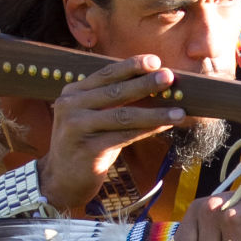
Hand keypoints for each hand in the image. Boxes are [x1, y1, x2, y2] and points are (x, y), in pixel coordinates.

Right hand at [37, 55, 182, 210]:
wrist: (60, 180)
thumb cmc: (85, 145)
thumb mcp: (92, 117)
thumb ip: (111, 101)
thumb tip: (150, 84)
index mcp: (73, 93)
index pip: (105, 74)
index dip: (131, 66)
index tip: (154, 61)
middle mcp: (71, 106)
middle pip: (115, 91)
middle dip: (145, 83)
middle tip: (169, 77)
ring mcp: (77, 127)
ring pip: (123, 116)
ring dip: (155, 113)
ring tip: (179, 111)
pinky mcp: (87, 149)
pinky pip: (124, 136)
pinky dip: (148, 130)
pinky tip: (165, 126)